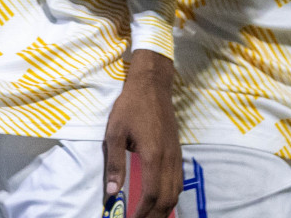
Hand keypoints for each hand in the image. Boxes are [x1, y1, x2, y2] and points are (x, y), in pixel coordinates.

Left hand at [103, 49, 180, 217]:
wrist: (152, 84)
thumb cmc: (131, 106)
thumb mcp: (115, 133)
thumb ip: (114, 164)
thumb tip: (112, 193)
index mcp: (153, 156)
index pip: (151, 195)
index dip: (141, 213)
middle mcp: (169, 159)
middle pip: (167, 199)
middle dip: (154, 216)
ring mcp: (175, 155)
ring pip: (176, 191)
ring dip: (164, 209)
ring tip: (149, 217)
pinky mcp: (177, 151)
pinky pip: (178, 181)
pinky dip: (171, 196)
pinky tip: (161, 201)